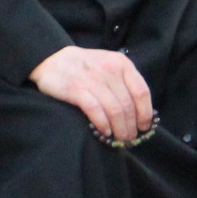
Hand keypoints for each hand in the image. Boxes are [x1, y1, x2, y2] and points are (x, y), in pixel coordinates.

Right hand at [30, 45, 153, 141]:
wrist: (51, 59)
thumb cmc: (84, 66)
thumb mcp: (108, 64)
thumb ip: (124, 81)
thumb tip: (140, 111)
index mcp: (121, 63)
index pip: (141, 92)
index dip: (145, 113)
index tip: (144, 126)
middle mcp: (109, 70)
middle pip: (128, 105)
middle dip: (131, 126)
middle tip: (129, 138)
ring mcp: (92, 79)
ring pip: (114, 111)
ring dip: (119, 129)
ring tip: (119, 138)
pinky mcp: (76, 89)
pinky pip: (96, 111)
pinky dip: (103, 124)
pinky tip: (104, 132)